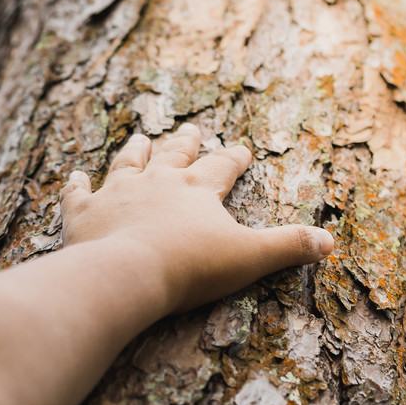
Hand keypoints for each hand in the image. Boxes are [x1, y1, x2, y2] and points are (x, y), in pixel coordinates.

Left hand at [58, 123, 333, 312]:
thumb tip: (331, 242)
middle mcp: (158, 181)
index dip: (233, 159)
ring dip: (136, 150)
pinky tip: (74, 176)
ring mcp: (117, 193)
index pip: (222, 167)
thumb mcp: (249, 257)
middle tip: (190, 130)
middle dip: (185, 144)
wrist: (125, 274)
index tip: (241, 150)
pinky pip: (77, 192)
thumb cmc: (190, 267)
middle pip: (174, 155)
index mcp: (198, 190)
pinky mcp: (83, 213)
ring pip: (128, 162)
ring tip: (141, 137)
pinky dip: (76, 184)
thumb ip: (288, 247)